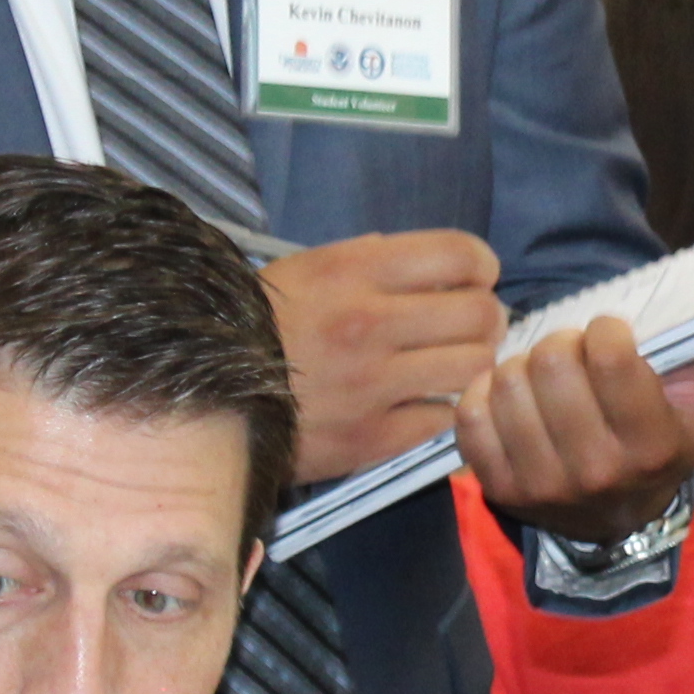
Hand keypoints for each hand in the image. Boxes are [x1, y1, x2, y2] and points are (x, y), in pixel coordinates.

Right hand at [265, 231, 508, 482]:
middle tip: (471, 326)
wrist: (206, 396)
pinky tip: (423, 402)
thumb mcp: (307, 270)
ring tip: (454, 364)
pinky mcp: (372, 439)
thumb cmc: (260, 323)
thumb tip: (439, 268)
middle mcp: (371, 324)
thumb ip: (372, 262)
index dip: (482, 265)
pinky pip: (443, 420)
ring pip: (472, 367)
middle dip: (487, 317)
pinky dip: (442, 410)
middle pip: (480, 314)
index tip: (476, 277)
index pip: (461, 255)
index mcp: (355, 271)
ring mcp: (374, 386)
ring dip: (473, 363)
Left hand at [458, 307, 693, 542]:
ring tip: (545, 379)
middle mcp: (596, 473)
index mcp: (652, 444)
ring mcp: (542, 487)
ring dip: (521, 367)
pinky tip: (513, 400)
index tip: (612, 337)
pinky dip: (484, 395)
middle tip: (574, 356)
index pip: (607, 354)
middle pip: (550, 363)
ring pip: (506, 385)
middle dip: (561, 344)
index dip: (605, 330)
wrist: (618, 519)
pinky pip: (469, 419)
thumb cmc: (670, 437)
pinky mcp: (499, 490)